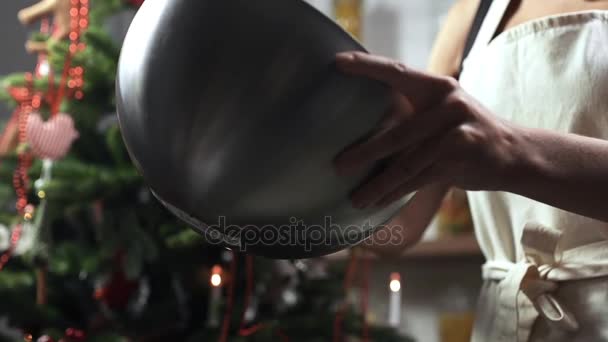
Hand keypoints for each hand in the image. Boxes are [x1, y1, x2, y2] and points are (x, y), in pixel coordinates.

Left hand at [334, 52, 525, 208]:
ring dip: (378, 184)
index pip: (397, 72)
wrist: (514, 152)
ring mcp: (456, 134)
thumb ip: (413, 110)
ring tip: (355, 198)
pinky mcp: (460, 160)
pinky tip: (377, 203)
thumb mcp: (444, 109)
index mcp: (438, 87)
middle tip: (337, 165)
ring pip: (407, 164)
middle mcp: (448, 106)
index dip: (367, 67)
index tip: (338, 63)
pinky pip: (420, 180)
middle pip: (399, 133)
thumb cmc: (465, 130)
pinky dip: (396, 193)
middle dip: (365, 153)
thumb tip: (362, 125)